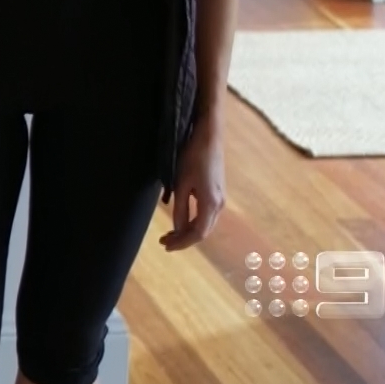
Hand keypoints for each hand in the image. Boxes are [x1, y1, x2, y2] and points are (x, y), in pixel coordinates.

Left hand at [160, 121, 224, 250]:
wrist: (209, 137)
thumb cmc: (193, 157)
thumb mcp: (181, 183)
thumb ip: (180, 208)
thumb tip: (177, 229)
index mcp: (211, 204)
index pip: (197, 234)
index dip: (182, 243)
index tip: (165, 246)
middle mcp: (219, 205)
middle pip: (203, 232)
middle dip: (183, 239)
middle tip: (164, 241)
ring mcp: (220, 199)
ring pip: (205, 224)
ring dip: (188, 231)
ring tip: (170, 233)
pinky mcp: (218, 193)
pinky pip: (206, 215)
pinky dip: (194, 221)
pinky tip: (181, 220)